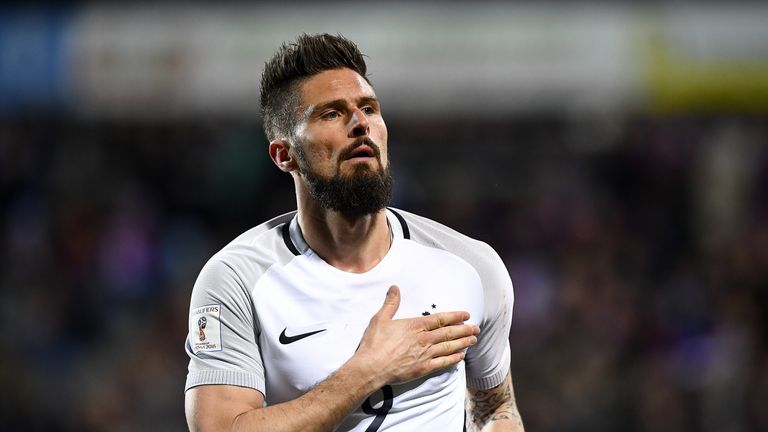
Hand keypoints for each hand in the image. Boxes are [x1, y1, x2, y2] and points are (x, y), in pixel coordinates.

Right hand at [354, 285, 479, 384]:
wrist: (372, 367)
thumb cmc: (374, 343)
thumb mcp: (380, 318)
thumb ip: (391, 303)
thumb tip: (394, 288)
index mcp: (416, 326)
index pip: (441, 319)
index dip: (455, 316)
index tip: (466, 315)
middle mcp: (424, 339)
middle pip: (449, 333)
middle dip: (465, 330)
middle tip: (476, 329)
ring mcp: (425, 354)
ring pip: (449, 347)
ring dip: (463, 343)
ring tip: (473, 340)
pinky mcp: (423, 368)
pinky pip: (443, 363)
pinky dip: (454, 359)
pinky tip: (461, 357)